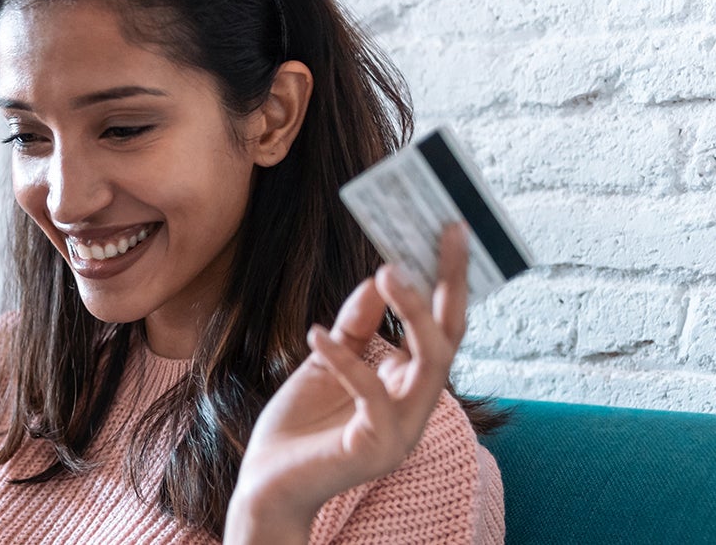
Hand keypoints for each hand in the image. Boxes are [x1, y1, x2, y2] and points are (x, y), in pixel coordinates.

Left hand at [225, 223, 471, 543]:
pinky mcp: (375, 449)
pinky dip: (345, 360)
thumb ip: (354, 326)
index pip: (442, 327)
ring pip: (430, 363)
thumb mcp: (326, 361)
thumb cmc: (299, 427)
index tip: (449, 230)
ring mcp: (402, 430)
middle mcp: (417, 406)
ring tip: (387, 270)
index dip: (449, 281)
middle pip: (449, 337)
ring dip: (411, 312)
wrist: (266, 484)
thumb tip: (376, 278)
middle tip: (444, 233)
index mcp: (409, 385)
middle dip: (450, 283)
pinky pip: (372, 396)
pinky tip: (316, 334)